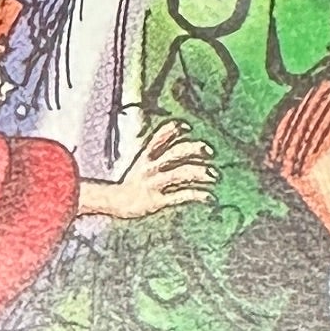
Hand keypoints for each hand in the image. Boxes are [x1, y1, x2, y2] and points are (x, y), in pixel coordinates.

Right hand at [80, 120, 214, 222]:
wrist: (116, 202)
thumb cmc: (132, 182)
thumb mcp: (141, 162)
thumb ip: (156, 152)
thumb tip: (178, 144)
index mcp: (145, 156)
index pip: (159, 136)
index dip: (174, 129)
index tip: (188, 128)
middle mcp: (150, 167)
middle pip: (175, 152)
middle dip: (194, 149)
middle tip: (210, 152)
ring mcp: (153, 183)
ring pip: (181, 173)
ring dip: (200, 173)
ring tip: (214, 176)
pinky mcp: (157, 200)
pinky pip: (180, 196)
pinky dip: (198, 195)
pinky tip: (209, 197)